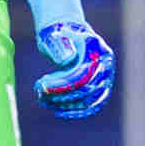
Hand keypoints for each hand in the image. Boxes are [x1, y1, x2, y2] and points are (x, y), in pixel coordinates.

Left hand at [26, 0, 114, 118]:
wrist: (67, 35)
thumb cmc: (58, 34)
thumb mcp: (54, 35)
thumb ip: (59, 45)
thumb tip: (67, 60)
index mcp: (98, 49)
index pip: (83, 73)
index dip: (62, 83)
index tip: (41, 84)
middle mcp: (106, 66)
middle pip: (87, 89)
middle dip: (60, 94)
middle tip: (39, 91)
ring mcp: (105, 79)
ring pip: (89, 100)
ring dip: (64, 104)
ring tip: (43, 99)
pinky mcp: (99, 90)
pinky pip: (90, 106)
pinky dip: (73, 111)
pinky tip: (55, 110)